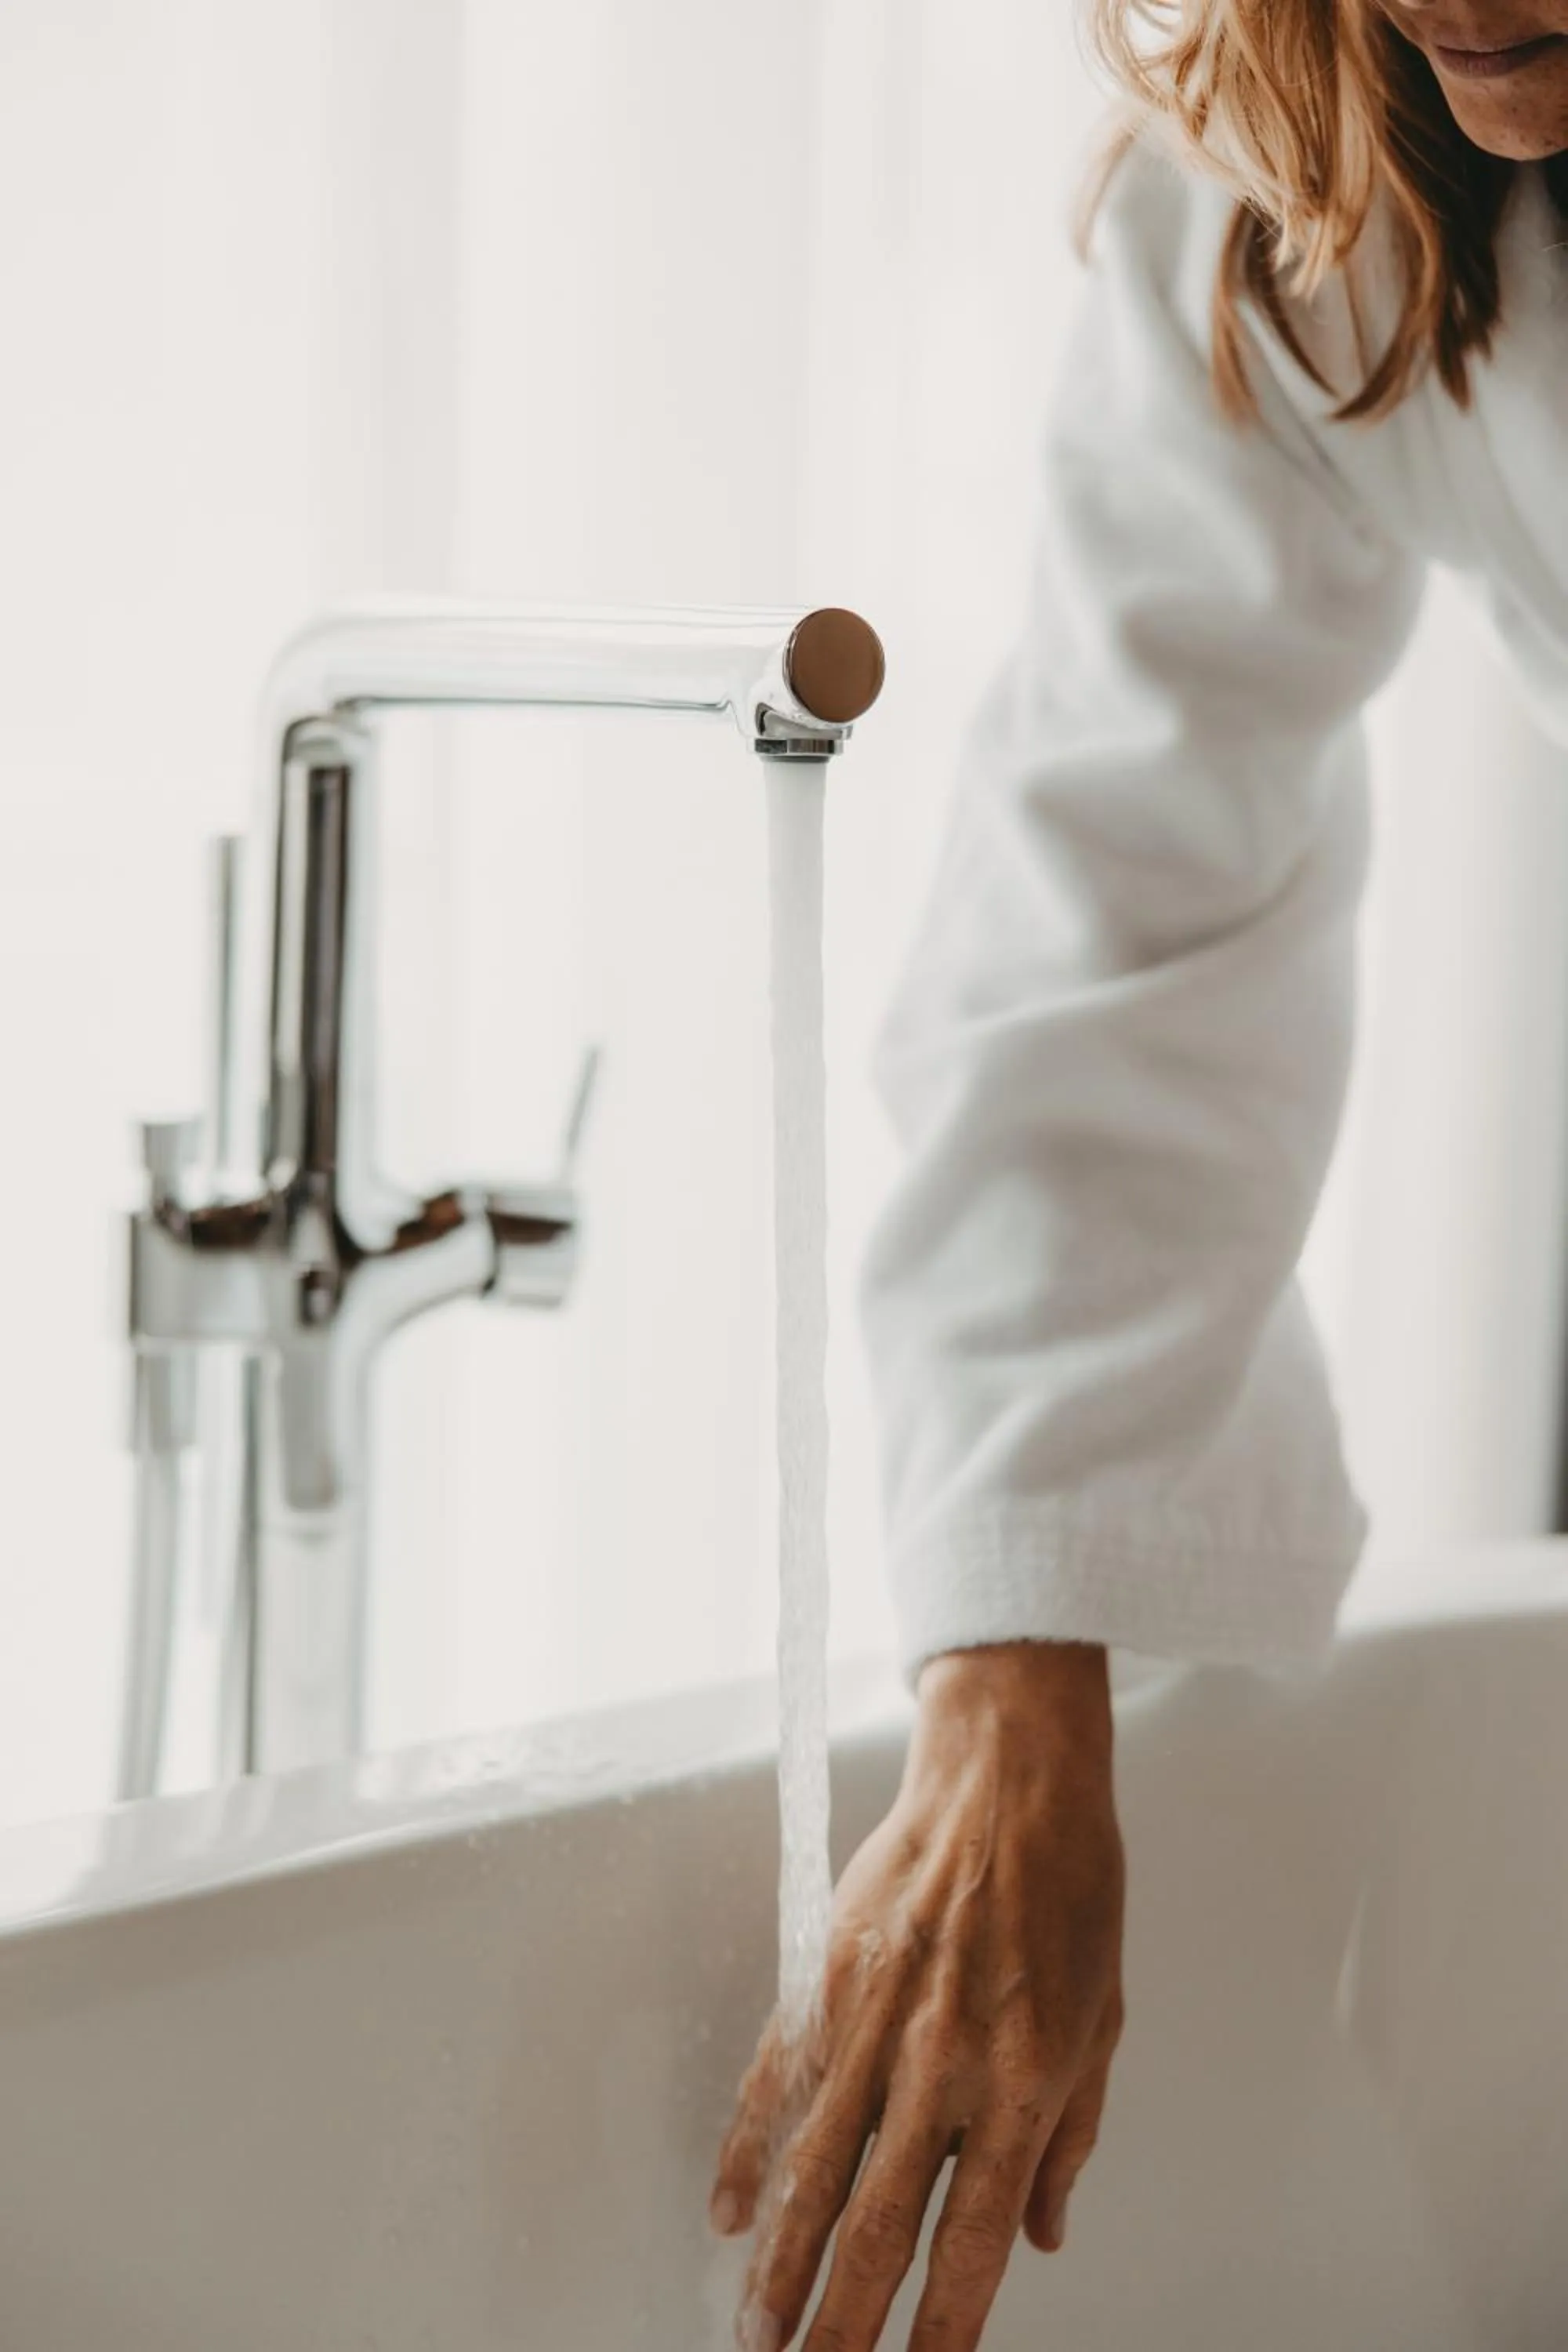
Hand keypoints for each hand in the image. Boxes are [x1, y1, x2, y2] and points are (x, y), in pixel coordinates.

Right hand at [710, 1639, 1124, 2351]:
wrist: (1010, 1778)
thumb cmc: (1071, 1889)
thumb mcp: (1105, 2021)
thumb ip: (1071, 2138)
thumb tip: (1044, 2237)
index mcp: (1025, 2082)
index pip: (976, 2238)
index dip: (945, 2323)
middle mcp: (943, 2063)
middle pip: (881, 2223)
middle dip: (842, 2321)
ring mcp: (875, 2020)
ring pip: (815, 2167)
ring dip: (781, 2262)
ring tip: (755, 2334)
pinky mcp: (826, 1975)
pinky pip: (775, 2078)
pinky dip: (745, 2149)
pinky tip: (727, 2212)